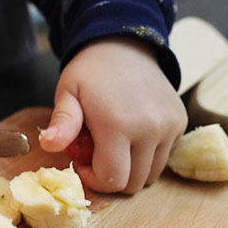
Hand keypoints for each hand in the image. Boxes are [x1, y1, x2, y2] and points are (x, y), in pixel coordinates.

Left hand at [39, 36, 186, 193]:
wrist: (126, 44)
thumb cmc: (91, 72)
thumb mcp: (68, 93)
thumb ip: (62, 123)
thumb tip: (47, 145)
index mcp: (118, 125)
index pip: (112, 180)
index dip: (94, 179)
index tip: (83, 162)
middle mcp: (150, 130)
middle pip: (133, 184)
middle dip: (111, 177)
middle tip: (98, 154)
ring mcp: (169, 127)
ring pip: (151, 175)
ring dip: (131, 168)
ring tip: (115, 144)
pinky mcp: (180, 123)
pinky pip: (164, 157)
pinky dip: (148, 155)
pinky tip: (133, 133)